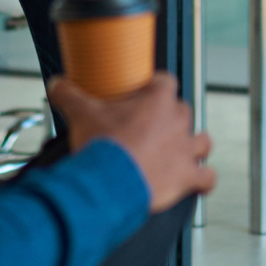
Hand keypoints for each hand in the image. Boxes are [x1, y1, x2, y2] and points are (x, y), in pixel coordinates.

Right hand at [51, 73, 215, 213]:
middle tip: (150, 126)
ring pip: (203, 141)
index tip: (145, 92)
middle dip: (170, 117)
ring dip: (193, 145)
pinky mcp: (187, 177)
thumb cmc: (103, 146)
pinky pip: (207, 177)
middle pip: (183, 111)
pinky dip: (203, 179)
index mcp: (158, 101)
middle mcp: (177, 123)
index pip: (166, 82)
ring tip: (179, 150)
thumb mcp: (81, 113)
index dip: (156, 86)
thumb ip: (69, 95)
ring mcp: (185, 150)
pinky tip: (197, 180)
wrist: (111, 182)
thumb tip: (57, 85)